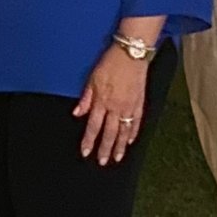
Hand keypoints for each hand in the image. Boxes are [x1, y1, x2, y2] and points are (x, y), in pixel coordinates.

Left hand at [72, 46, 149, 164]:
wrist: (131, 54)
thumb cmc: (110, 63)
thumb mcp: (92, 78)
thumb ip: (86, 98)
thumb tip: (77, 113)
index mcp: (102, 101)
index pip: (94, 126)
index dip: (89, 141)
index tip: (86, 152)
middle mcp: (116, 107)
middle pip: (109, 133)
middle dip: (105, 149)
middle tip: (102, 162)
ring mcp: (129, 106)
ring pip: (124, 131)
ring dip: (120, 146)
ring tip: (118, 158)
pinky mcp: (140, 102)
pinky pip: (137, 122)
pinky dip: (134, 132)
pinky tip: (131, 141)